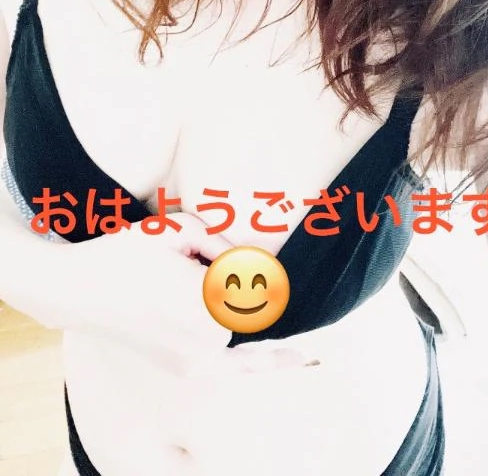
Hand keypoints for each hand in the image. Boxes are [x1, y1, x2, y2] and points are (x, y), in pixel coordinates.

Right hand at [46, 212, 310, 374]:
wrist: (78, 290)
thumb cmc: (126, 253)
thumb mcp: (178, 229)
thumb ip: (224, 241)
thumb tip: (254, 260)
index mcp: (208, 298)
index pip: (253, 278)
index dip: (237, 259)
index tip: (214, 252)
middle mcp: (208, 336)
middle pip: (249, 303)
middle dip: (233, 281)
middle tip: (183, 267)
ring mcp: (197, 359)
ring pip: (241, 326)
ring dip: (237, 309)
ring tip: (197, 295)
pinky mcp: (186, 368)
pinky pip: (235, 364)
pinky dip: (265, 360)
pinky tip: (299, 358)